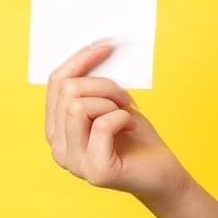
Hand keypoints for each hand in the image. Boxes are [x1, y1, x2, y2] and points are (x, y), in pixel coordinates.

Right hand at [44, 39, 190, 214]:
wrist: (162, 172)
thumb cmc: (136, 136)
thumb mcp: (111, 104)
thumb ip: (93, 86)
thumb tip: (93, 48)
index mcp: (57, 130)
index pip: (55, 83)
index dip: (79, 59)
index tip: (105, 45)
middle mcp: (58, 149)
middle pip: (68, 91)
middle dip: (104, 85)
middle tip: (126, 98)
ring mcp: (74, 163)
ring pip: (79, 106)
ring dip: (111, 102)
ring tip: (126, 114)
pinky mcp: (95, 171)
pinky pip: (103, 124)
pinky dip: (123, 118)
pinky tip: (130, 129)